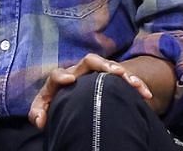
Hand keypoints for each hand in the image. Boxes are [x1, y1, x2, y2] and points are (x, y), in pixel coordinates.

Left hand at [28, 54, 152, 128]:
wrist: (73, 96)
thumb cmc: (57, 102)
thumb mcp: (44, 109)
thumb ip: (38, 113)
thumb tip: (39, 121)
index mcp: (60, 79)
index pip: (57, 74)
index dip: (62, 75)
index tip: (69, 80)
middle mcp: (79, 72)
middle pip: (89, 62)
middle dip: (101, 64)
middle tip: (113, 72)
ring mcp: (96, 74)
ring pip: (109, 66)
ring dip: (122, 72)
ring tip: (132, 82)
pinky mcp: (111, 79)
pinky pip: (126, 78)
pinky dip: (136, 83)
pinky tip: (144, 93)